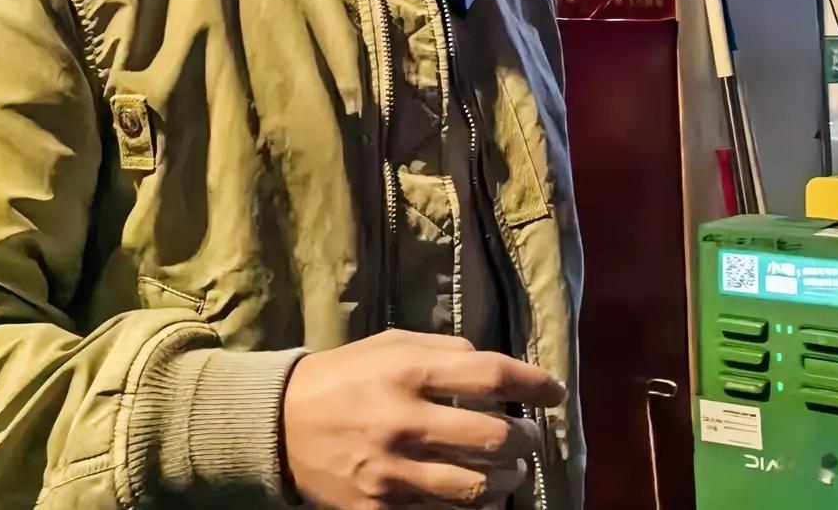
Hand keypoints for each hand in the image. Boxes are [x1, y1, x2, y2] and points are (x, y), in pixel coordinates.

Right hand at [281, 331, 564, 508]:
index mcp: (410, 371)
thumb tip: (492, 366)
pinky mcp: (381, 508)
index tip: (555, 390)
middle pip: (494, 438)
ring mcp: (394, 471)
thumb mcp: (391, 344)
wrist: (282, 424)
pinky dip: (470, 505)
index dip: (533, 383)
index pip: (491, 376)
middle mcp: (406, 421)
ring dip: (506, 479)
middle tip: (531, 437)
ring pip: (476, 487)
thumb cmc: (347, 375)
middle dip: (525, 439)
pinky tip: (478, 493)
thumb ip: (443, 350)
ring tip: (512, 471)